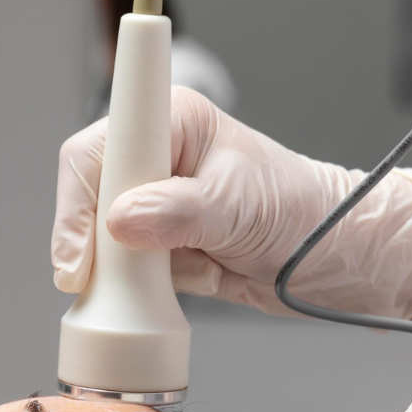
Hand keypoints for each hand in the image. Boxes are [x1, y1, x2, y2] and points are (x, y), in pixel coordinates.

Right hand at [52, 87, 411, 317]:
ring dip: (119, 270)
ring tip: (158, 279)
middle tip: (106, 277)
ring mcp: (156, 203)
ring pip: (100, 240)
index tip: (79, 254)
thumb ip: (177, 212)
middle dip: (93, 243)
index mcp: (172, 122)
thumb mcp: (238, 207)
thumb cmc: (304, 213)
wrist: (334, 259)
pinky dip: (136, 289)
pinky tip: (167, 289)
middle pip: (87, 198)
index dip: (77, 203)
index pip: (94, 152)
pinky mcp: (160, 243)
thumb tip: (120, 221)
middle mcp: (157, 158)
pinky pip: (124, 270)